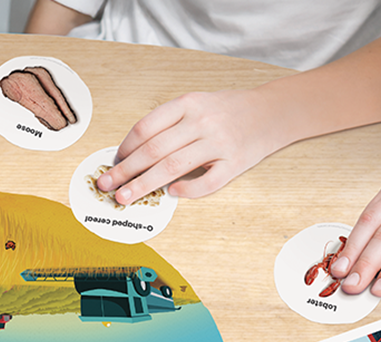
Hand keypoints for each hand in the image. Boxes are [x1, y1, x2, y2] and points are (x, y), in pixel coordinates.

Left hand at [95, 90, 284, 204]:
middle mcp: (202, 121)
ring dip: (144, 185)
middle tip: (106, 186)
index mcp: (188, 104)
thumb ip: (168, 124)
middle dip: (125, 171)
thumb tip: (132, 152)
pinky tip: (172, 193)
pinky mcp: (236, 162)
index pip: (146, 128)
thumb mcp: (197, 104)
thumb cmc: (228, 110)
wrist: (274, 110)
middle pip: (153, 150)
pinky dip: (187, 190)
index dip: (125, 148)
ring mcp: (220, 142)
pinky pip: (208, 181)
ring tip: (125, 197)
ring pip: (173, 166)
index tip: (113, 163)